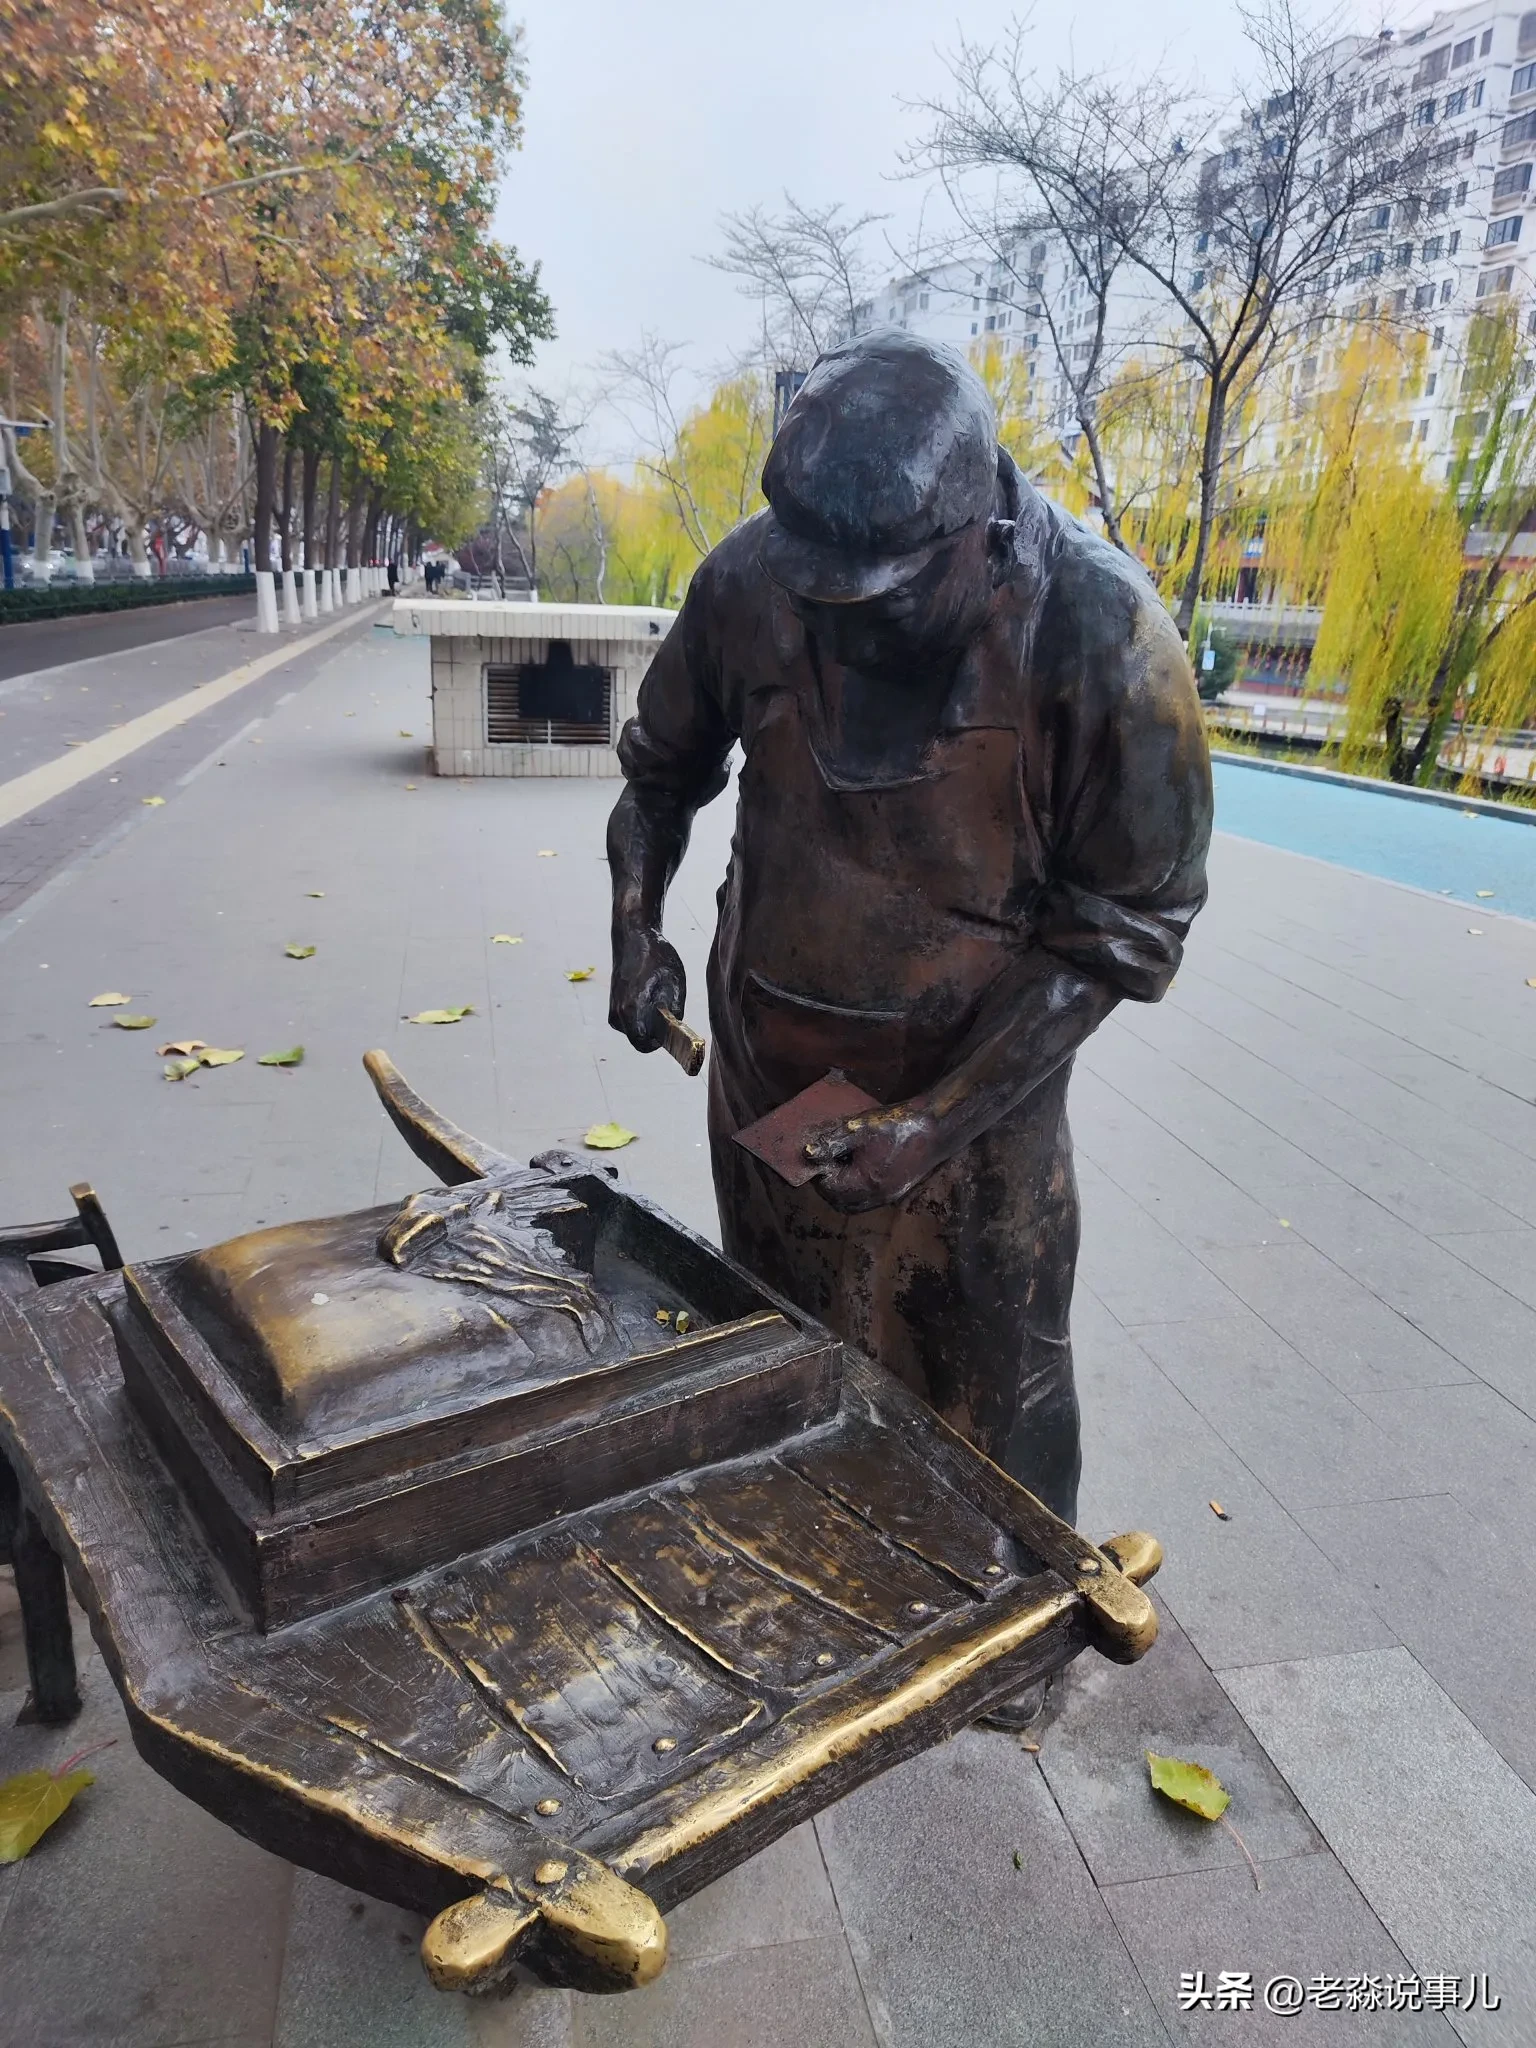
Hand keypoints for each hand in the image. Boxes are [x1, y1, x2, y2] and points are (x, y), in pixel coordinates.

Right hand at [609, 925, 685, 1052]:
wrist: (632, 936)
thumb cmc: (655, 956)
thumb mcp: (675, 981)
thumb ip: (676, 1009)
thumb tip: (675, 1027)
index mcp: (631, 1009)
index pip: (644, 1045)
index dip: (660, 1043)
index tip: (672, 1035)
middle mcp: (617, 1013)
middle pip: (639, 1039)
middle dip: (655, 1033)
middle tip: (670, 1015)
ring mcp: (613, 1009)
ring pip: (634, 1030)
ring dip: (648, 1023)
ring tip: (659, 1000)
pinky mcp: (612, 1005)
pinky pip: (629, 1021)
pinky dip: (640, 1015)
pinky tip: (650, 997)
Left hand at [802, 1103, 942, 1212]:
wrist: (936, 1127)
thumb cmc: (897, 1125)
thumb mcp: (860, 1129)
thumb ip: (832, 1143)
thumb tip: (809, 1154)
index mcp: (865, 1183)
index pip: (829, 1188)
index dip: (821, 1172)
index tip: (820, 1155)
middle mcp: (877, 1196)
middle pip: (841, 1202)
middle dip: (830, 1185)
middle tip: (827, 1163)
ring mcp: (889, 1196)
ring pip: (856, 1202)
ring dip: (844, 1188)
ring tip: (843, 1163)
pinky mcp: (898, 1190)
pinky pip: (870, 1197)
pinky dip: (859, 1187)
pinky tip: (861, 1164)